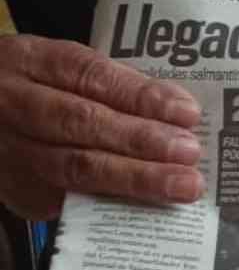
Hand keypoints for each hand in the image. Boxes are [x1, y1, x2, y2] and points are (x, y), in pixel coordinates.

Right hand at [0, 34, 203, 220]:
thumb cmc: (31, 89)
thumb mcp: (55, 68)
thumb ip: (105, 85)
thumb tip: (173, 111)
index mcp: (31, 62)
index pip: (89, 76)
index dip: (139, 95)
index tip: (185, 112)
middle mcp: (15, 105)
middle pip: (82, 124)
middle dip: (142, 140)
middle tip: (189, 153)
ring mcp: (12, 152)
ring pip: (75, 169)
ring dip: (134, 179)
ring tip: (179, 185)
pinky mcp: (18, 191)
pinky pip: (68, 200)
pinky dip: (111, 205)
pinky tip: (148, 208)